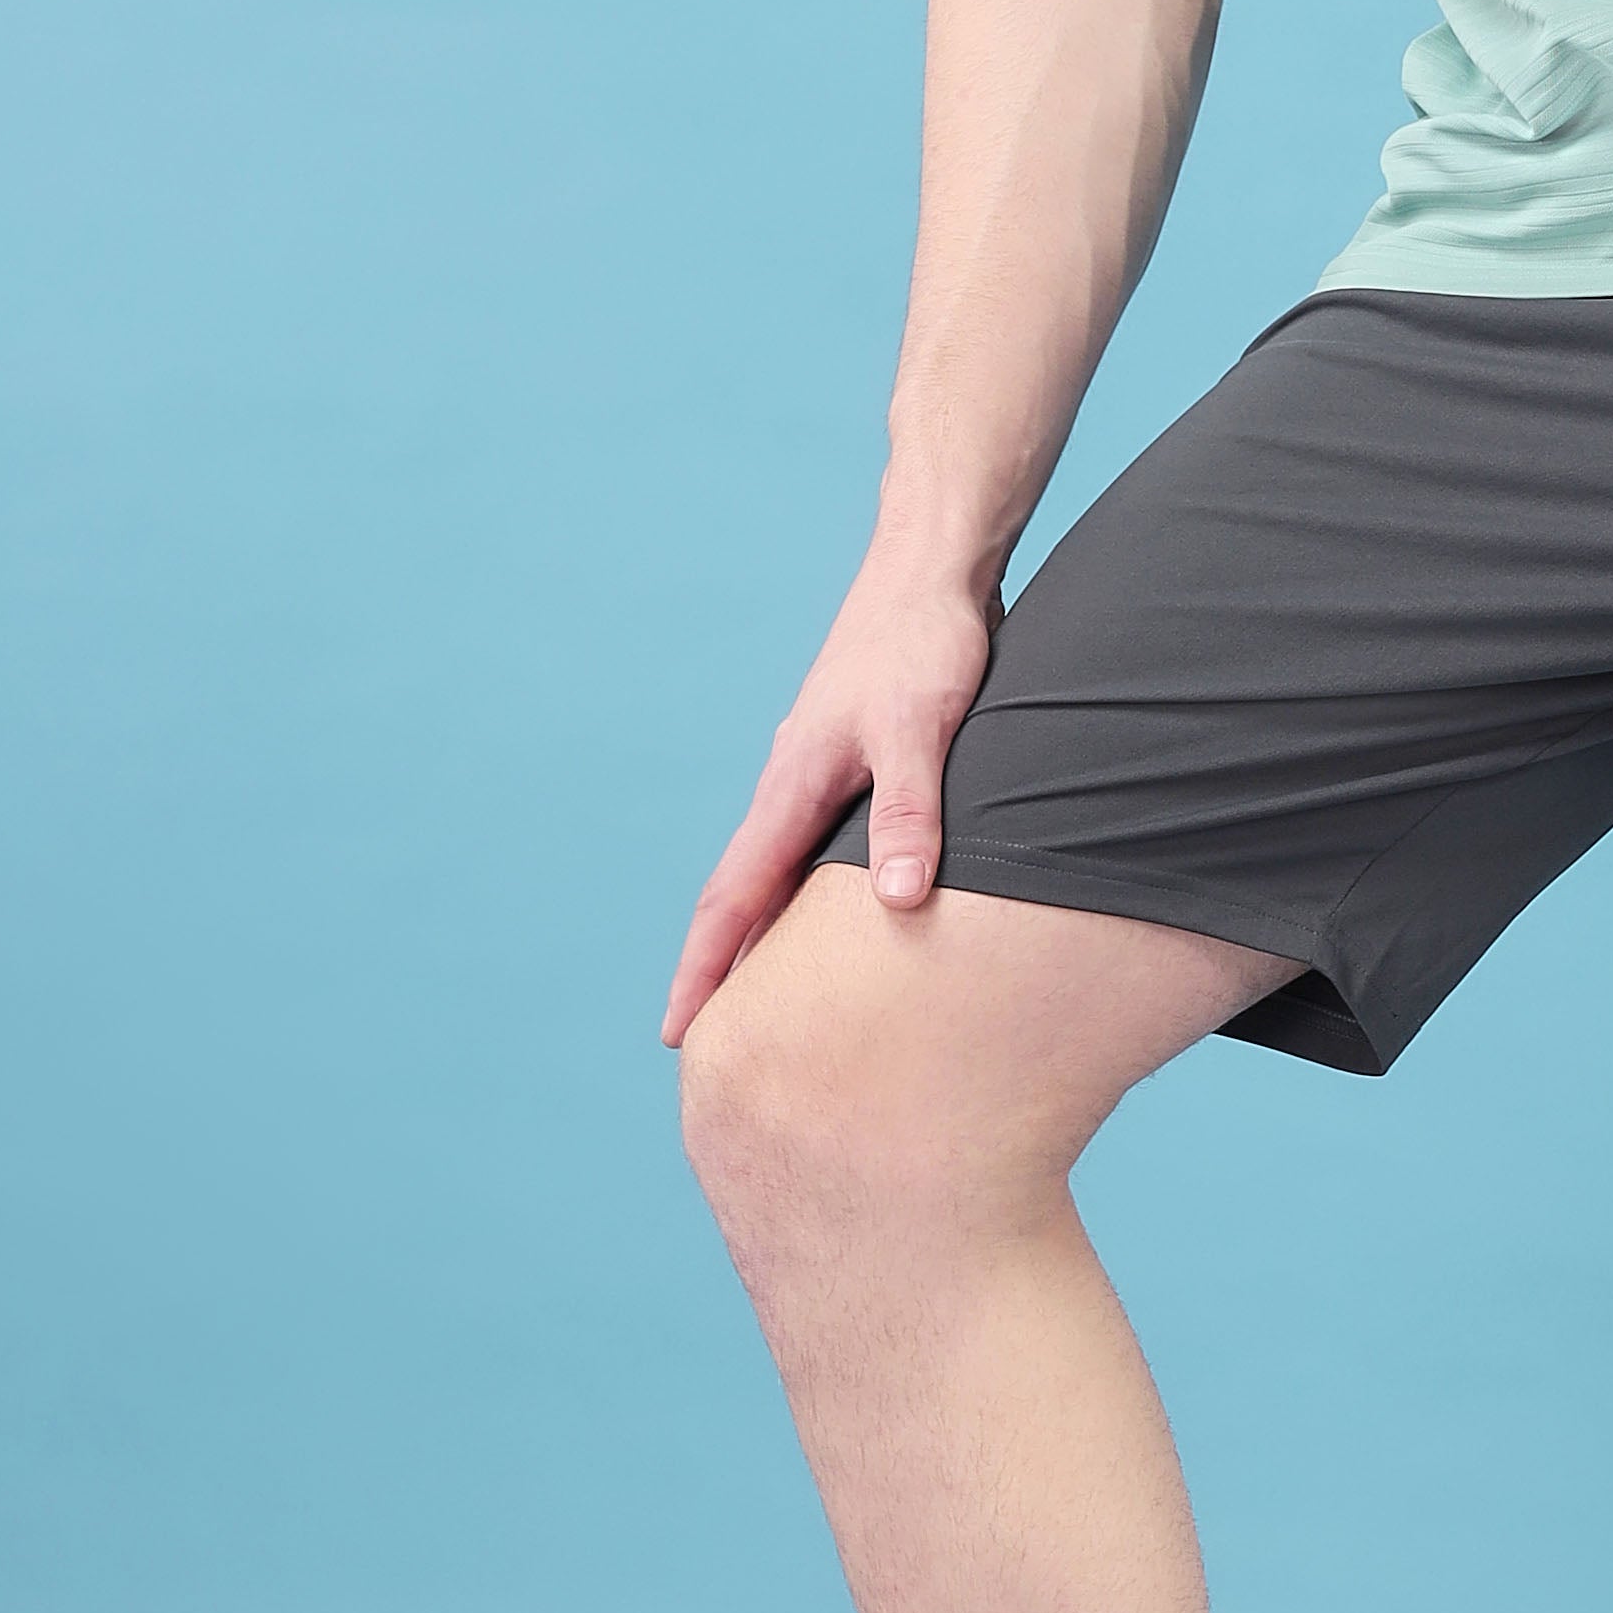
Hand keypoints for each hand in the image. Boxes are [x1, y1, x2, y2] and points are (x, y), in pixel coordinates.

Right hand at [658, 546, 997, 1042]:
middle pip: (745, 896)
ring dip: (767, 934)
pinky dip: (811, 894)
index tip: (679, 1035)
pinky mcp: (857, 761)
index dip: (707, 971)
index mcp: (793, 787)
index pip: (734, 899)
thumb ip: (911, 813)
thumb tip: (898, 901)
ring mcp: (821, 774)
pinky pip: (820, 848)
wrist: (933, 568)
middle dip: (723, 970)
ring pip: (782, 873)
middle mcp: (794, 786)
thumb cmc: (925, 641)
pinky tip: (836, 918)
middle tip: (709, 1045)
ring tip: (766, 1002)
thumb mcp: (924, 730)